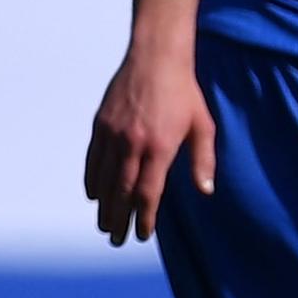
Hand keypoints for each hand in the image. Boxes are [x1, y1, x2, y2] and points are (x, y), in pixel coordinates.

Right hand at [84, 44, 213, 245]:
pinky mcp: (100, 124)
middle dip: (119, 219)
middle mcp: (133, 143)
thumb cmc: (185, 93)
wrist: (156, 58)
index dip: (144, 218)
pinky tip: (94, 195)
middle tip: (116, 239)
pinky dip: (92, 180)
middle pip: (121, 192)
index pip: (147, 192)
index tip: (142, 234)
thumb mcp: (203, 126)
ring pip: (103, 179)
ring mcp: (113, 134)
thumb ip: (203, 160)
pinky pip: (92, 160)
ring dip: (103, 205)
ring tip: (104, 224)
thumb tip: (205, 191)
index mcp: (160, 146)